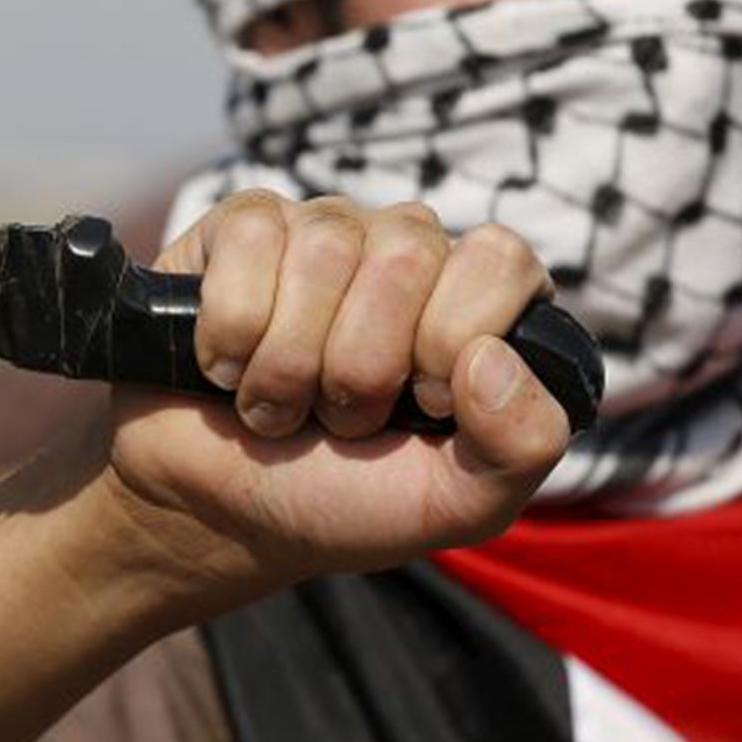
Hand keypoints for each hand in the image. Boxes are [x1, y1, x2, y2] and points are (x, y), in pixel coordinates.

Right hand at [100, 191, 572, 594]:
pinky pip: (249, 242)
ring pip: (324, 250)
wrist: (217, 514)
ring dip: (289, 365)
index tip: (420, 406)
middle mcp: (409, 251)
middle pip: (406, 255)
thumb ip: (523, 444)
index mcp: (476, 301)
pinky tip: (230, 369)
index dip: (450, 341)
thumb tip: (492, 355)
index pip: (499, 260)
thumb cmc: (344, 499)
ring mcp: (324, 230)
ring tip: (281, 405)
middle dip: (361, 368)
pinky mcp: (243, 228)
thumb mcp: (457, 502)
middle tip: (339, 416)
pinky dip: (232, 334)